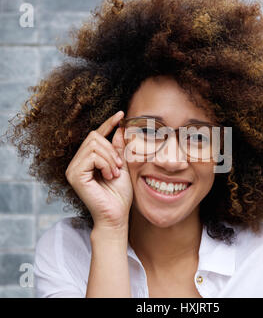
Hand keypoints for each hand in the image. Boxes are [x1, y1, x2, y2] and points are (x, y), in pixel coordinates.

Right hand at [65, 111, 132, 231]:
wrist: (117, 215)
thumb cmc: (119, 194)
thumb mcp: (122, 166)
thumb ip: (118, 148)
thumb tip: (120, 128)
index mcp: (87, 160)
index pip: (96, 136)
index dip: (108, 124)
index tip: (121, 114)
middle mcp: (77, 163)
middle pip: (94, 137)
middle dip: (111, 149)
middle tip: (118, 166)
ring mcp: (73, 169)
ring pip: (94, 145)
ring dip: (110, 158)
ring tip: (114, 173)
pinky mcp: (74, 175)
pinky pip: (92, 156)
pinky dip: (105, 164)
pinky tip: (109, 176)